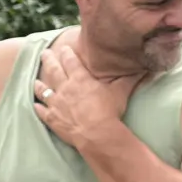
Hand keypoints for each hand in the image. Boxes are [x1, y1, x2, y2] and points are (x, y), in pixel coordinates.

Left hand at [32, 38, 140, 156]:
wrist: (96, 133)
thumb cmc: (109, 111)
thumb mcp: (121, 92)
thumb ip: (130, 79)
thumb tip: (146, 70)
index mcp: (80, 78)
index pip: (70, 61)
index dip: (65, 53)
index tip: (62, 48)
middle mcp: (65, 88)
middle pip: (53, 70)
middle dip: (48, 60)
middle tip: (44, 53)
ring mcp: (56, 103)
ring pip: (43, 90)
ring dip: (39, 84)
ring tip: (35, 80)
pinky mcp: (52, 119)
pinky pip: (41, 111)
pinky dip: (37, 107)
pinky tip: (35, 105)